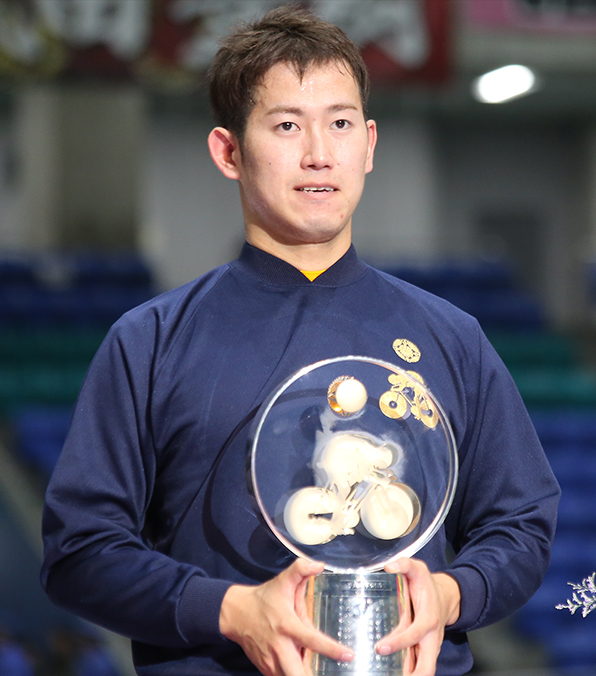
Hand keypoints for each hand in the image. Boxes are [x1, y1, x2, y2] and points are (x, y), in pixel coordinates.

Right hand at [219, 559, 353, 675]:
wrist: (236, 613)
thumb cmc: (263, 599)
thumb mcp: (282, 581)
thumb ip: (301, 569)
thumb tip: (320, 565)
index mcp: (288, 625)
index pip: (312, 640)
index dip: (331, 649)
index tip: (348, 655)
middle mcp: (280, 646)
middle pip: (296, 674)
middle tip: (325, 674)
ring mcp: (271, 660)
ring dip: (302, 675)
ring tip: (313, 671)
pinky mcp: (265, 668)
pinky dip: (291, 675)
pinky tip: (297, 668)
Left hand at [375, 558, 460, 675]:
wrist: (445, 597)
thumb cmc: (428, 585)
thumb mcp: (418, 569)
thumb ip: (404, 564)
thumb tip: (389, 566)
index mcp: (429, 619)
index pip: (413, 635)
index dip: (398, 642)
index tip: (381, 647)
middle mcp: (431, 637)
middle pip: (427, 667)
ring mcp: (429, 646)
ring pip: (424, 670)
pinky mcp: (425, 650)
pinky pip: (418, 666)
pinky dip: (408, 672)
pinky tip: (391, 673)